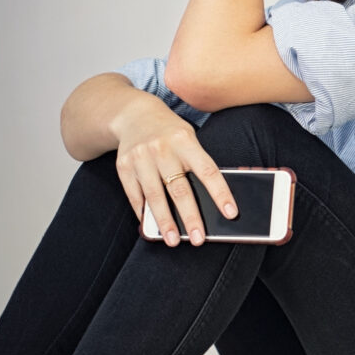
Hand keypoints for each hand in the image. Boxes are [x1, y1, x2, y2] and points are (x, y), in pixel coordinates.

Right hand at [112, 98, 235, 246]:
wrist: (134, 114)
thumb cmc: (170, 133)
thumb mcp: (188, 139)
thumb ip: (197, 165)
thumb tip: (211, 201)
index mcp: (185, 141)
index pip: (208, 171)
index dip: (221, 194)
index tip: (231, 213)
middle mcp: (162, 149)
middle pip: (179, 189)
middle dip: (190, 217)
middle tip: (198, 239)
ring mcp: (141, 157)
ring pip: (155, 196)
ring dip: (165, 221)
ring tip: (173, 240)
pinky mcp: (124, 166)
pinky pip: (135, 195)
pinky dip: (143, 213)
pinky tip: (151, 227)